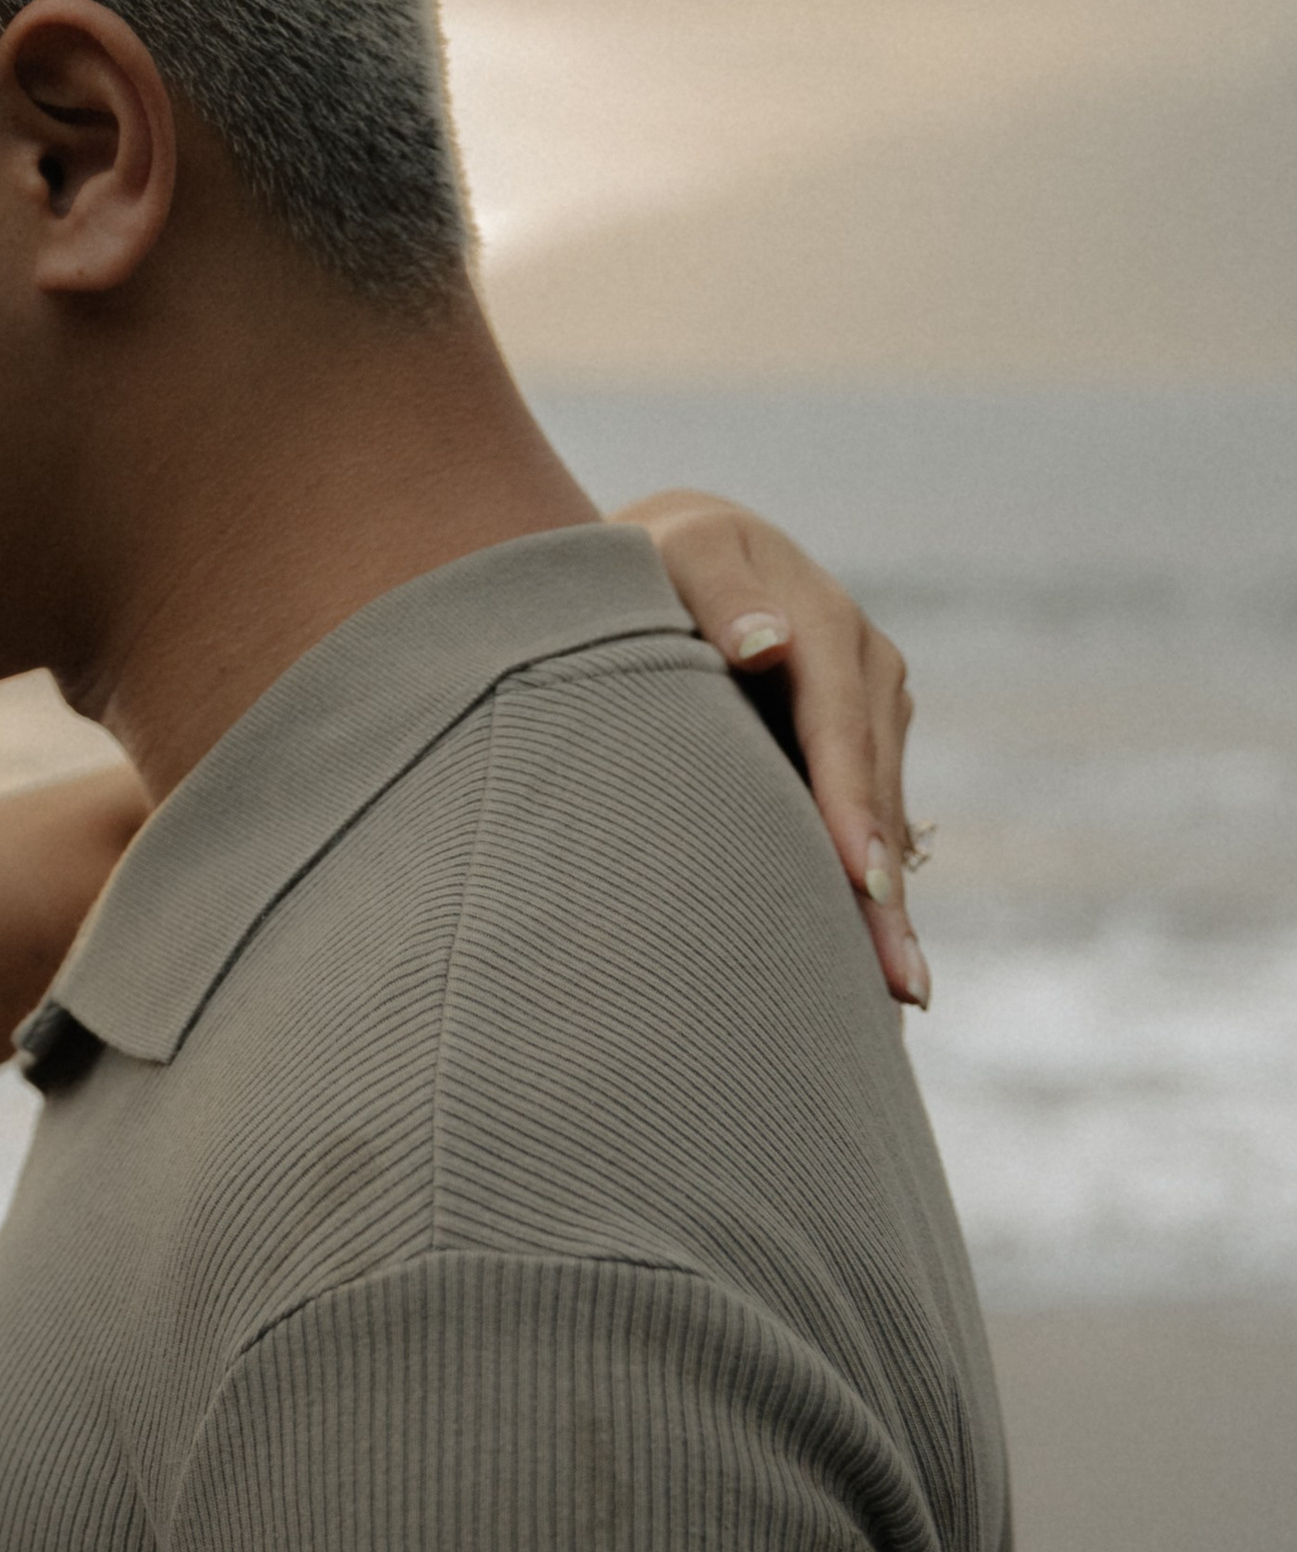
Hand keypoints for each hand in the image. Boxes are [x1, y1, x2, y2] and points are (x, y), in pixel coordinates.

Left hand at [623, 490, 929, 1009]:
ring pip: (884, 821)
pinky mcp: (856, 749)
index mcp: (825, 628)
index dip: (853, 810)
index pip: (842, 733)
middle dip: (886, 893)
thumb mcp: (679, 557)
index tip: (861, 883)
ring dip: (890, 908)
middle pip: (876, 795)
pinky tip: (879, 970)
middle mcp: (866, 673)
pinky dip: (874, 894)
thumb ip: (718, 593)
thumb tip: (767, 645)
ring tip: (898, 997)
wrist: (674, 555)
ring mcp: (870, 714)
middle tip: (896, 985)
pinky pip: (870, 826)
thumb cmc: (653, 563)